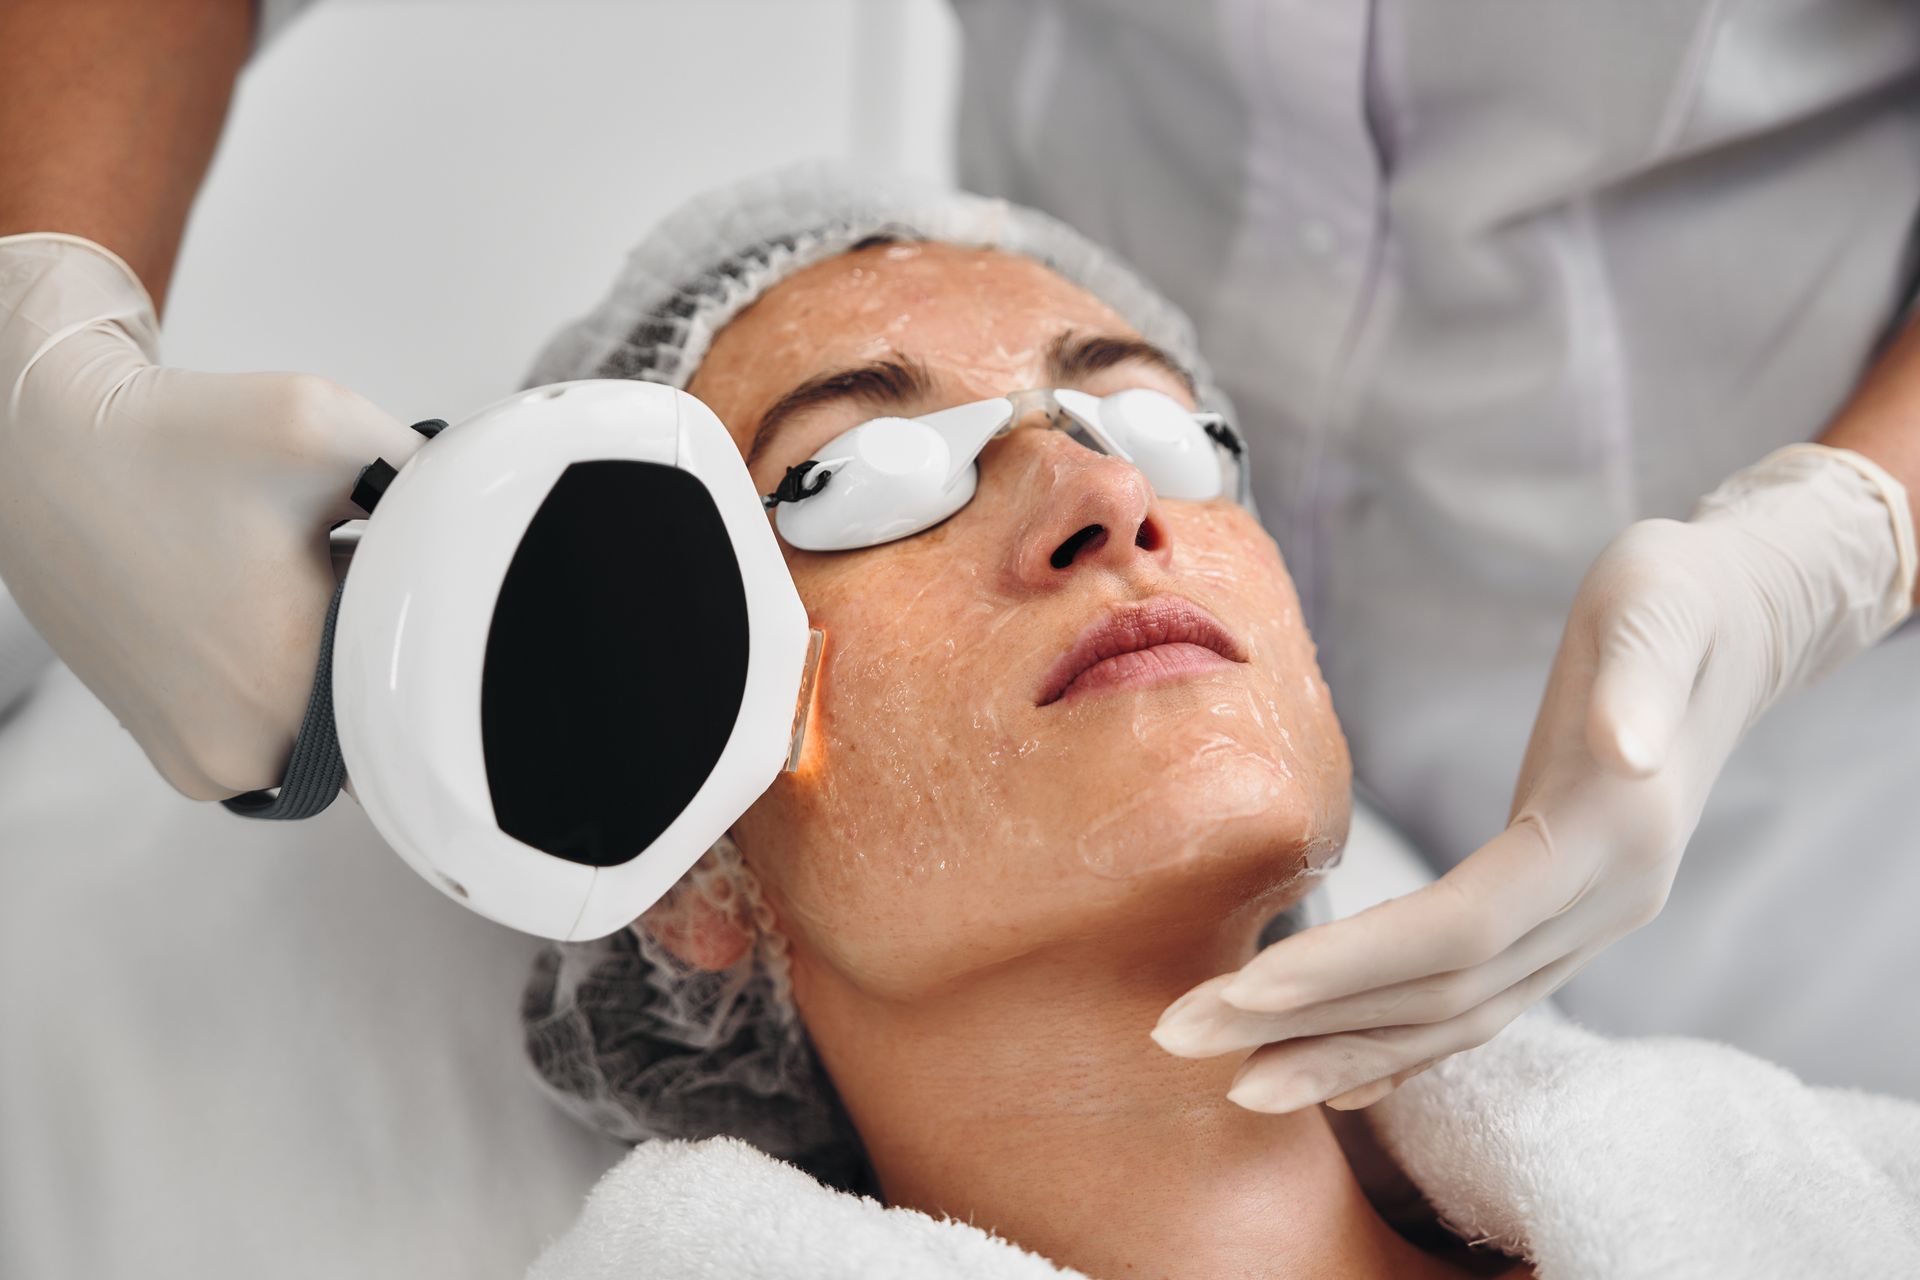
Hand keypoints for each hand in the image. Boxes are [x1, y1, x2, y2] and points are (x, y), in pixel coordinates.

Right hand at [0, 233, 421, 797]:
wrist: (39, 452)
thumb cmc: (181, 437)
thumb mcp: (330, 424)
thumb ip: (432, 479)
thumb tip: (484, 523)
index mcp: (291, 683)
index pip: (430, 679)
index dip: (436, 616)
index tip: (416, 570)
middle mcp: (251, 752)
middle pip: (388, 715)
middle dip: (391, 645)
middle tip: (346, 566)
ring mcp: (210, 769)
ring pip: (337, 735)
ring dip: (340, 670)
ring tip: (299, 587)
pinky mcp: (183, 762)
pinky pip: (283, 740)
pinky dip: (290, 688)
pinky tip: (261, 616)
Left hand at [1152, 444, 1915, 1111]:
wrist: (1740, 622)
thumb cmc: (1678, 596)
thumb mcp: (1661, 601)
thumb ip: (1640, 676)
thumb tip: (1624, 742)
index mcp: (1612, 837)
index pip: (1463, 928)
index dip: (1352, 964)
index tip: (1243, 988)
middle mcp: (1604, 903)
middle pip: (1440, 995)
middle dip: (1309, 1023)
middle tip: (1180, 1038)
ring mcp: (1588, 921)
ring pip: (1454, 1018)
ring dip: (1342, 1054)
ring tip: (1235, 1084)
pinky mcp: (1561, 915)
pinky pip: (1474, 1004)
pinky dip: (1399, 1047)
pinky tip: (1332, 1071)